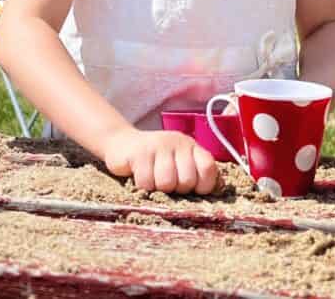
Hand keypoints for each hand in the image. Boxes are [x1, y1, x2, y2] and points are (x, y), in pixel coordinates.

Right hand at [101, 126, 217, 194]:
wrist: (120, 143)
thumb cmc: (154, 161)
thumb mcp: (177, 162)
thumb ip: (195, 174)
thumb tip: (215, 192)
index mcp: (191, 146)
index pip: (208, 168)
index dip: (202, 185)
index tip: (190, 188)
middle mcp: (177, 142)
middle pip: (187, 181)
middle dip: (175, 189)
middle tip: (165, 181)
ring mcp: (158, 145)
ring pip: (166, 183)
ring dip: (157, 188)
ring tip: (152, 178)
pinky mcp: (139, 153)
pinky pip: (146, 182)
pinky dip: (142, 186)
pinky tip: (139, 175)